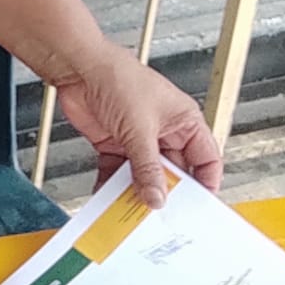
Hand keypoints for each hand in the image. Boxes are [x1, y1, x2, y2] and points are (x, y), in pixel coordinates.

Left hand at [52, 41, 223, 207]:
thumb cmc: (118, 78)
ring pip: (145, 174)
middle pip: (173, 172)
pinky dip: (113, 185)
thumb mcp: (140, 129)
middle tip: (161, 216)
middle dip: (166, 193)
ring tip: (133, 212)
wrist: (78, 68)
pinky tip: (109, 199)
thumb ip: (148, 167)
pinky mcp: (114, 143)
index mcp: (184, 122)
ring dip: (137, 192)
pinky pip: (118, 171)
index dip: (205, 184)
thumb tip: (157, 197)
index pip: (206, 160)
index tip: (198, 208)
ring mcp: (138, 138)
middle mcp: (164, 132)